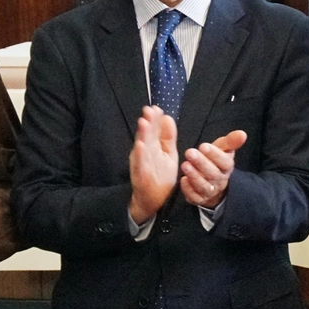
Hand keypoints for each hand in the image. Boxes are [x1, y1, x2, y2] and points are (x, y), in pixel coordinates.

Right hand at [129, 106, 179, 222]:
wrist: (153, 200)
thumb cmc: (161, 175)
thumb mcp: (168, 154)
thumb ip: (168, 137)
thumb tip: (168, 117)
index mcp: (153, 146)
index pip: (153, 130)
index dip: (154, 119)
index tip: (156, 108)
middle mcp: (146, 153)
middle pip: (146, 135)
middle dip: (148, 122)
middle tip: (148, 110)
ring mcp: (142, 163)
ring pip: (141, 147)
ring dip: (142, 135)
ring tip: (143, 122)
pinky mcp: (141, 175)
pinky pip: (140, 164)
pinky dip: (140, 155)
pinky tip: (140, 146)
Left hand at [180, 130, 246, 208]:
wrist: (214, 184)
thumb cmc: (216, 162)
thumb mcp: (223, 150)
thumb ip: (231, 141)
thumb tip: (242, 134)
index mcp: (227, 167)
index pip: (224, 162)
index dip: (215, 155)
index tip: (203, 146)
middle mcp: (220, 180)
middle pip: (213, 174)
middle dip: (201, 163)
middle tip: (190, 152)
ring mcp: (210, 191)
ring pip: (204, 186)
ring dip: (194, 176)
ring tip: (185, 165)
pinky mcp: (199, 199)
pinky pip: (195, 197)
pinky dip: (188, 190)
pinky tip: (183, 180)